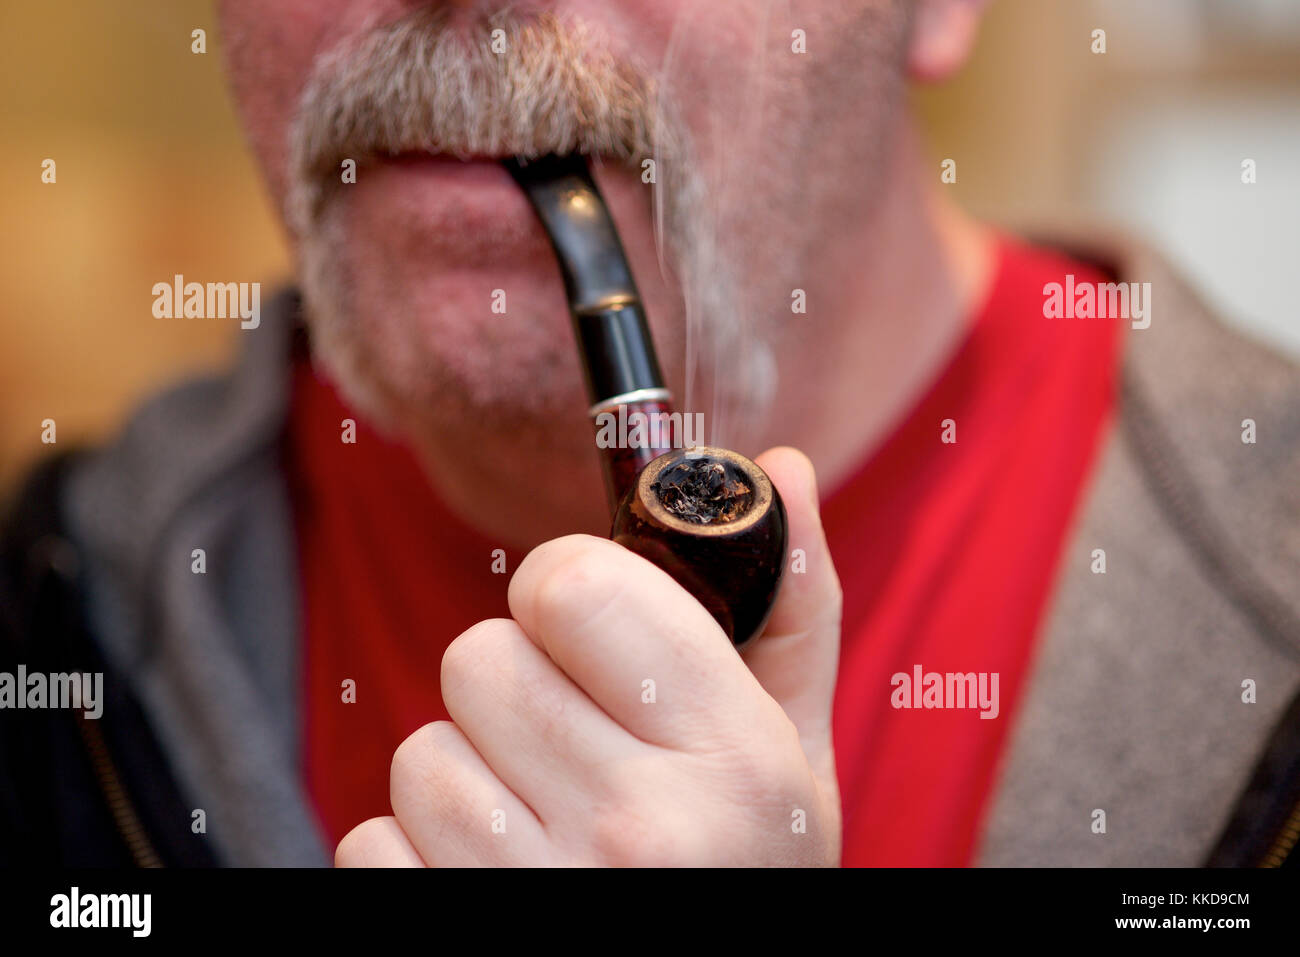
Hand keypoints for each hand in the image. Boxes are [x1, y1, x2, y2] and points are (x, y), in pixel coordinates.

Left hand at [335, 447, 842, 865]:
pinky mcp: (450, 930)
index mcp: (730, 757)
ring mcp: (537, 893)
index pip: (571, 585)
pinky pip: (372, 839)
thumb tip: (782, 466)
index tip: (589, 627)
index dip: (570, 593)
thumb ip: (788, 610)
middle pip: (480, 658)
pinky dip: (419, 852)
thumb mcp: (794, 755)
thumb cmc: (746, 870)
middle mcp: (638, 830)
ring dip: (471, 774)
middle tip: (571, 739)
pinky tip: (495, 875)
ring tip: (542, 820)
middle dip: (518, 688)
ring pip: (421, 750)